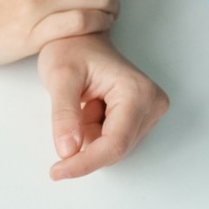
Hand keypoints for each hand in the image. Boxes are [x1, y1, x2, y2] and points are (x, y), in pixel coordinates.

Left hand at [37, 33, 169, 178]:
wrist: (79, 37)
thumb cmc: (71, 48)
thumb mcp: (60, 78)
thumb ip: (64, 115)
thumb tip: (68, 151)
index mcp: (137, 92)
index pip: (115, 144)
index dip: (86, 163)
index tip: (57, 171)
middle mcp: (152, 103)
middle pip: (116, 150)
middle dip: (86, 141)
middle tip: (72, 109)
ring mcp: (150, 110)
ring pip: (114, 148)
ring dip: (90, 136)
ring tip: (84, 103)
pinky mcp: (142, 116)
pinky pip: (114, 141)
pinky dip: (94, 132)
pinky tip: (91, 108)